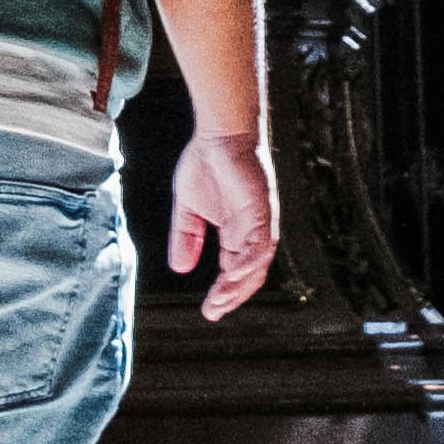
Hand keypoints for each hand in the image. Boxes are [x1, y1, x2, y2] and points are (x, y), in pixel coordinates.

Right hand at [169, 122, 278, 321]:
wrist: (218, 132)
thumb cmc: (206, 162)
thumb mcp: (189, 208)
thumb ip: (186, 236)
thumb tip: (180, 268)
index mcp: (237, 232)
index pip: (235, 271)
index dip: (224, 292)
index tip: (209, 310)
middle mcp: (252, 231)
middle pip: (250, 274)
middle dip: (233, 296)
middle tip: (214, 311)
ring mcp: (260, 221)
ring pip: (258, 263)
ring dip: (241, 284)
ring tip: (221, 299)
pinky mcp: (263, 210)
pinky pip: (261, 243)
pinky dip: (249, 262)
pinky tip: (233, 274)